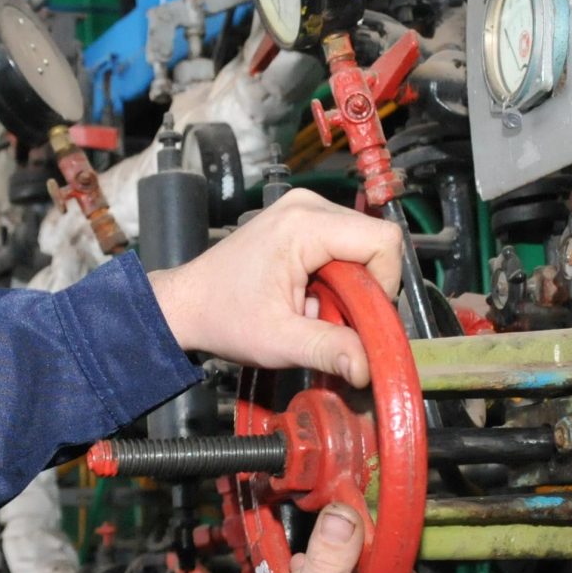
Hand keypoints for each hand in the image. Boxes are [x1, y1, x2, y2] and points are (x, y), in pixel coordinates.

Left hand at [148, 189, 403, 385]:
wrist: (187, 304)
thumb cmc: (223, 316)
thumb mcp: (279, 341)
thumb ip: (329, 350)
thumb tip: (369, 367)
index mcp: (304, 224)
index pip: (383, 241)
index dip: (384, 283)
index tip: (359, 316)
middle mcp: (307, 205)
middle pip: (374, 242)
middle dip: (364, 288)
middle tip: (331, 317)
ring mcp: (304, 208)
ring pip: (362, 246)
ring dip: (349, 286)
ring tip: (313, 307)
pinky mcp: (301, 219)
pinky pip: (344, 246)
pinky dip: (336, 278)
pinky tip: (308, 295)